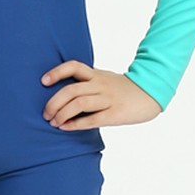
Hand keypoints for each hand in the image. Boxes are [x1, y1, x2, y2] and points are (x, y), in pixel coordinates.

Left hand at [41, 60, 161, 129]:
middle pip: (71, 90)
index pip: (73, 67)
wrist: (150, 93)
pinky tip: (66, 127)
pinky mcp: (115, 114)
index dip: (56, 72)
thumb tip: (62, 93)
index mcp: (96, 74)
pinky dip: (76, 124)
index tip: (43, 81)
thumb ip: (87, 82)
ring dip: (62, 114)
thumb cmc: (122, 88)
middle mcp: (100, 84)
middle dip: (54, 103)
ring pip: (79, 104)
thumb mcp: (104, 78)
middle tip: (46, 113)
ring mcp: (107, 99)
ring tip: (54, 122)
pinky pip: (92, 119)